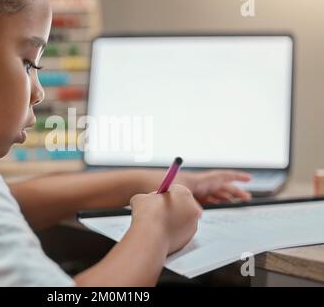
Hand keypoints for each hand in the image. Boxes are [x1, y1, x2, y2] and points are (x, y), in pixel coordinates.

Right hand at [130, 185, 201, 253]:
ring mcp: (193, 224)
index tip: (158, 200)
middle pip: (182, 205)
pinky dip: (174, 233)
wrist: (150, 236)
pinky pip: (181, 232)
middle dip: (172, 208)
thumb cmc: (147, 214)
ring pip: (183, 220)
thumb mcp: (142, 197)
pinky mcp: (190, 238)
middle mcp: (193, 207)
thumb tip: (148, 201)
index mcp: (184, 192)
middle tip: (159, 212)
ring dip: (174, 221)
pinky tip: (162, 233)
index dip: (165, 196)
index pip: (176, 191)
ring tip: (159, 224)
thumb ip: (149, 197)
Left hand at [137, 169, 251, 204]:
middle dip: (233, 191)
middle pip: (218, 186)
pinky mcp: (183, 195)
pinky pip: (202, 198)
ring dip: (223, 197)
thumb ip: (189, 204)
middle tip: (246, 198)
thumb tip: (199, 213)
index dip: (236, 178)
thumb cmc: (156, 185)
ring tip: (235, 202)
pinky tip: (214, 205)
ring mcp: (189, 189)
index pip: (220, 177)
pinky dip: (211, 201)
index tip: (249, 179)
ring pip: (211, 193)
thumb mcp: (176, 194)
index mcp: (196, 180)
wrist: (140, 184)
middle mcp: (194, 183)